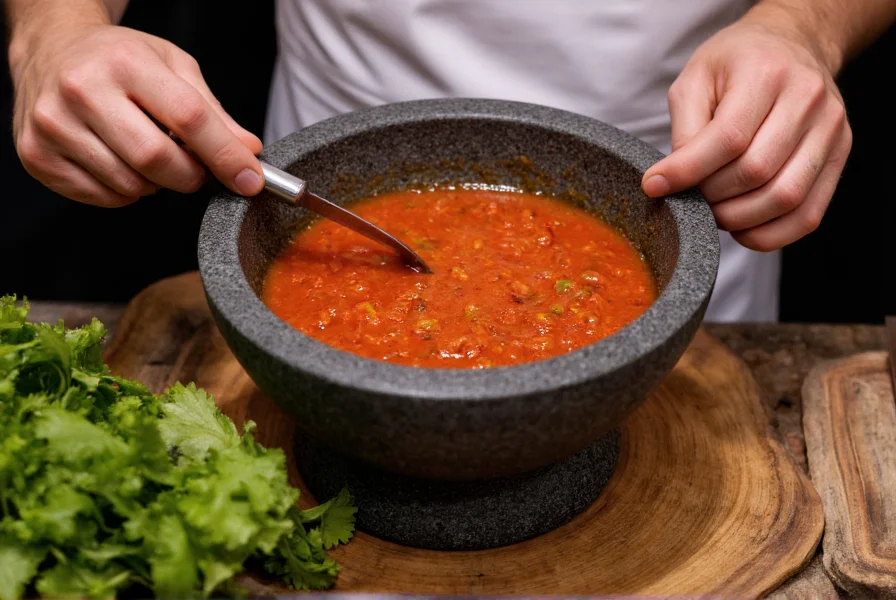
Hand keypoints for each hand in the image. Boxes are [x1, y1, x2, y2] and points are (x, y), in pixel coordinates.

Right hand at [10, 22, 263, 206]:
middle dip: (189, 176)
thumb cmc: (119, 60)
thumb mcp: (174, 68)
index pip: (189, 118)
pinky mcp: (36, 155)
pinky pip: (103, 197)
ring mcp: (52, 125)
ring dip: (155, 184)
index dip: (226, 155)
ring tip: (147, 154)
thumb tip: (249, 153)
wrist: (50, 51)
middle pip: (156, 160)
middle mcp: (81, 89)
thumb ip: (214, 114)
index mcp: (125, 62)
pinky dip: (124, 192)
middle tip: (193, 168)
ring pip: (130, 185)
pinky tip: (119, 162)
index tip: (250, 180)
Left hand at [640, 7, 851, 251]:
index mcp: (766, 73)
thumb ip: (684, 129)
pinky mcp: (840, 154)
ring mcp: (830, 129)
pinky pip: (808, 214)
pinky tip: (743, 228)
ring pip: (785, 197)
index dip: (688, 171)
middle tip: (691, 198)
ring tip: (715, 212)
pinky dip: (771, 234)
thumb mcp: (696, 79)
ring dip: (740, 219)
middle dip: (713, 196)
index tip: (655, 186)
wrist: (792, 44)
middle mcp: (807, 99)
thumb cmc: (736, 64)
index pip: (728, 137)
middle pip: (756, 171)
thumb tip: (669, 182)